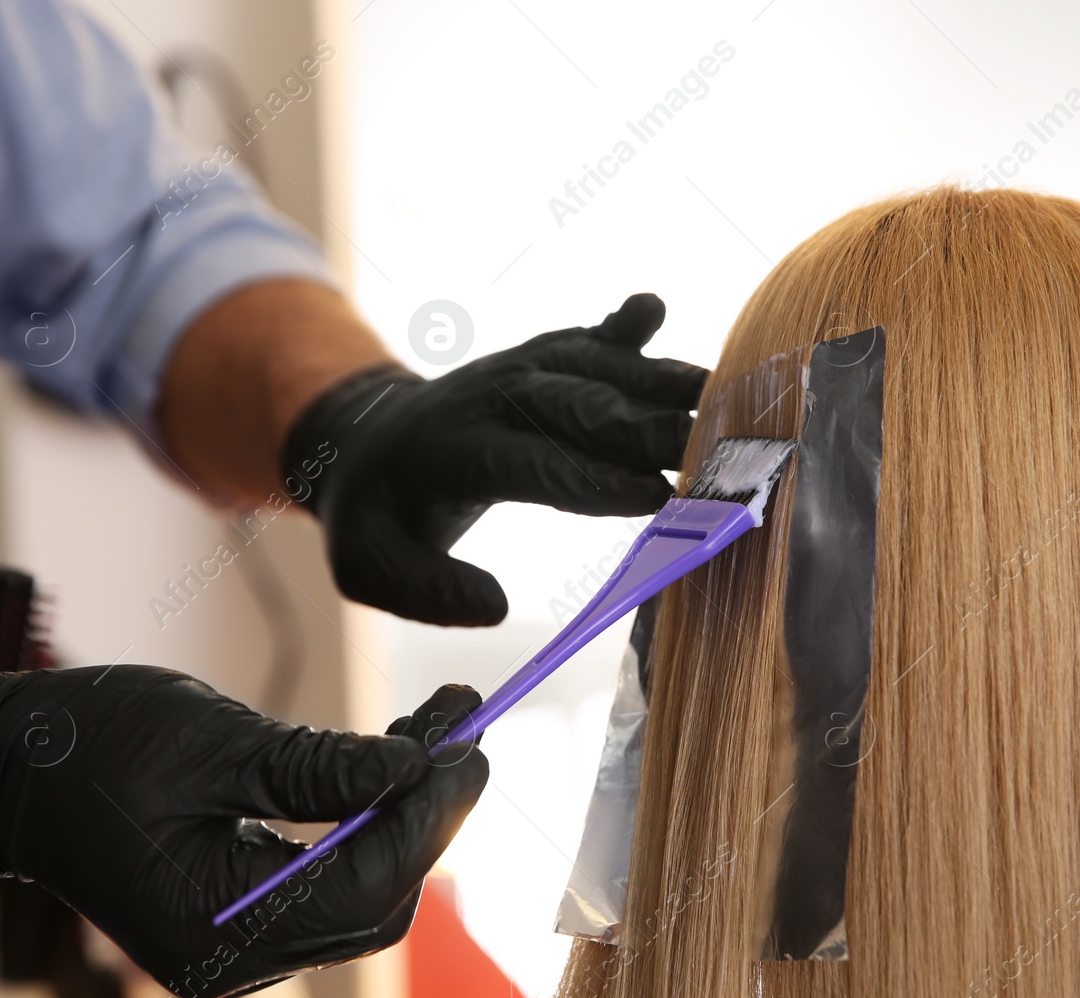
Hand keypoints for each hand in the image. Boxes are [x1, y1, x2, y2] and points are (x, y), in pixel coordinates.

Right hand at [0, 666, 487, 997]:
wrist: (4, 770)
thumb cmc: (90, 746)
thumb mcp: (214, 740)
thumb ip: (321, 765)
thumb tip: (418, 770)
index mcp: (217, 923)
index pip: (368, 885)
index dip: (431, 816)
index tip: (473, 746)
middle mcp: (232, 957)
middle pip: (377, 904)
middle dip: (428, 817)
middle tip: (463, 733)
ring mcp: (233, 946)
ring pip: (359, 897)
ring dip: (404, 818)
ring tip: (435, 734)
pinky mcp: (234, 919)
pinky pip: (325, 887)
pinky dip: (364, 829)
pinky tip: (384, 766)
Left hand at [281, 293, 707, 624]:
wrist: (362, 440)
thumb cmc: (376, 515)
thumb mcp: (370, 567)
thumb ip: (426, 590)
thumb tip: (494, 607)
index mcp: (450, 451)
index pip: (533, 464)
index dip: (594, 480)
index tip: (654, 496)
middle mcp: (489, 398)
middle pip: (576, 408)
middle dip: (644, 428)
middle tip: (709, 450)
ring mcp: (515, 369)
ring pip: (591, 368)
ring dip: (654, 380)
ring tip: (717, 394)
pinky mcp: (538, 359)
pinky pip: (583, 338)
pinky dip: (620, 326)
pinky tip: (652, 307)